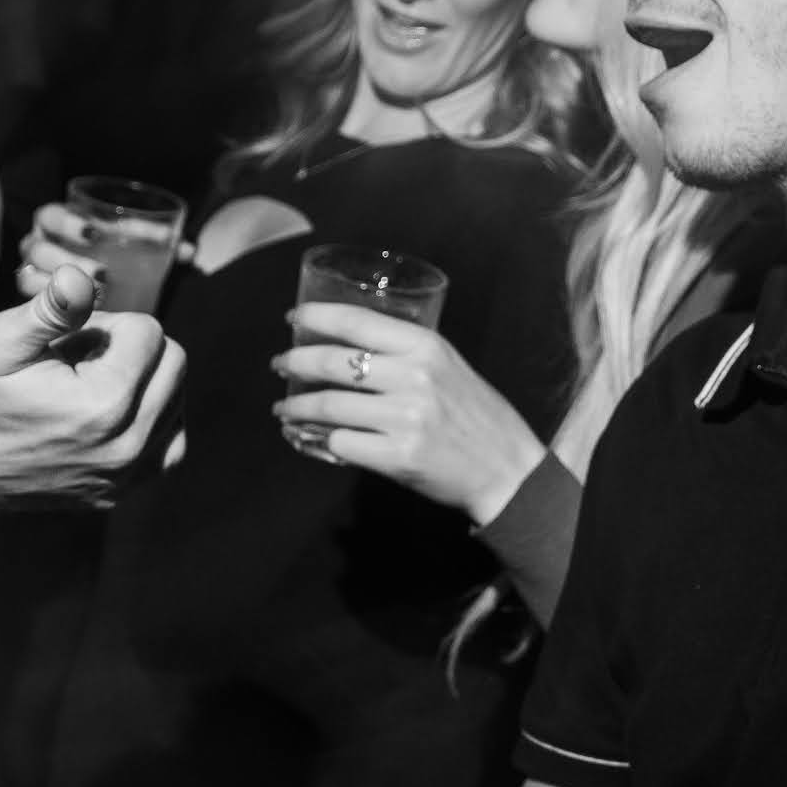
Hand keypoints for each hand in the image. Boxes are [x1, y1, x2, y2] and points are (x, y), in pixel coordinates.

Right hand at [0, 259, 184, 507]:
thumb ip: (50, 309)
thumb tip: (82, 275)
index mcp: (101, 406)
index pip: (151, 333)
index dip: (107, 322)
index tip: (64, 339)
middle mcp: (123, 450)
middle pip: (174, 366)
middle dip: (131, 350)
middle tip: (74, 359)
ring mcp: (120, 481)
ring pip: (175, 405)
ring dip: (141, 385)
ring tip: (83, 388)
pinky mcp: (112, 497)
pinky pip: (164, 451)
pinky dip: (148, 425)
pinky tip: (107, 415)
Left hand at [270, 303, 548, 520]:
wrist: (506, 469)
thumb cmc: (476, 415)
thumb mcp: (449, 366)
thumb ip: (407, 353)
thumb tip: (348, 342)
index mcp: (427, 347)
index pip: (358, 322)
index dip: (317, 317)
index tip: (293, 320)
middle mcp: (414, 377)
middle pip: (334, 361)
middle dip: (296, 361)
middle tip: (280, 365)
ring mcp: (405, 419)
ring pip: (329, 405)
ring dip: (297, 406)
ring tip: (285, 407)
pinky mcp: (397, 457)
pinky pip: (341, 442)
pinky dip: (323, 438)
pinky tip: (315, 436)